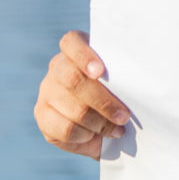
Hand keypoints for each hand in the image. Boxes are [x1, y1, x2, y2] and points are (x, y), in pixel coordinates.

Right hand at [34, 30, 130, 159]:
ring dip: (100, 124)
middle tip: (124, 116)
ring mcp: (47, 91)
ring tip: (117, 129)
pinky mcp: (42, 116)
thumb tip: (136, 82)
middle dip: (103, 102)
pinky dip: (85, 136)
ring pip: (73, 110)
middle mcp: (57, 67)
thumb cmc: (118, 89)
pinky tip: (96, 136)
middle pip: (74, 80)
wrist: (104, 117)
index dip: (84, 56)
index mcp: (75, 47)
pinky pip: (65, 130)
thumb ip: (122, 73)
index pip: (71, 43)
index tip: (100, 72)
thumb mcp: (121, 75)